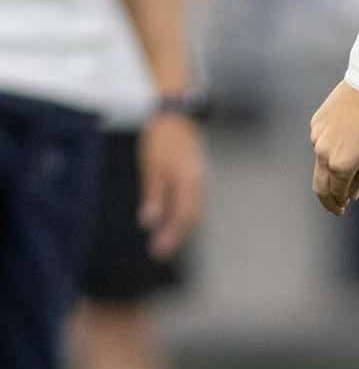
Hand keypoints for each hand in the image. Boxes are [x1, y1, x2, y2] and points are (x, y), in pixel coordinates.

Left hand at [138, 113, 206, 258]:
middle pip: (191, 217)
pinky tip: (172, 219)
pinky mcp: (196, 176)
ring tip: (165, 240)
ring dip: (181, 227)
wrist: (176, 116)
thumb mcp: (152, 168)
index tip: (157, 251)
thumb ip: (153, 196)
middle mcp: (199, 183)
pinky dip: (184, 214)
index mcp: (188, 182)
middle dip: (176, 236)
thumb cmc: (161, 140)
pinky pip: (193, 201)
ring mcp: (200, 179)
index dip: (171, 236)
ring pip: (194, 210)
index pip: (182, 217)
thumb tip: (149, 223)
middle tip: (160, 252)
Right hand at [311, 81, 358, 215]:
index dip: (339, 204)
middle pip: (319, 185)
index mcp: (341, 165)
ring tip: (347, 169)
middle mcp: (323, 153)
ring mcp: (316, 137)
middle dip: (327, 199)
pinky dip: (330, 150)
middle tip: (336, 207)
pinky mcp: (315, 124)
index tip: (343, 210)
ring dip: (331, 171)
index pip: (337, 193)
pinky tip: (346, 141)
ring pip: (320, 163)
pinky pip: (320, 143)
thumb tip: (351, 195)